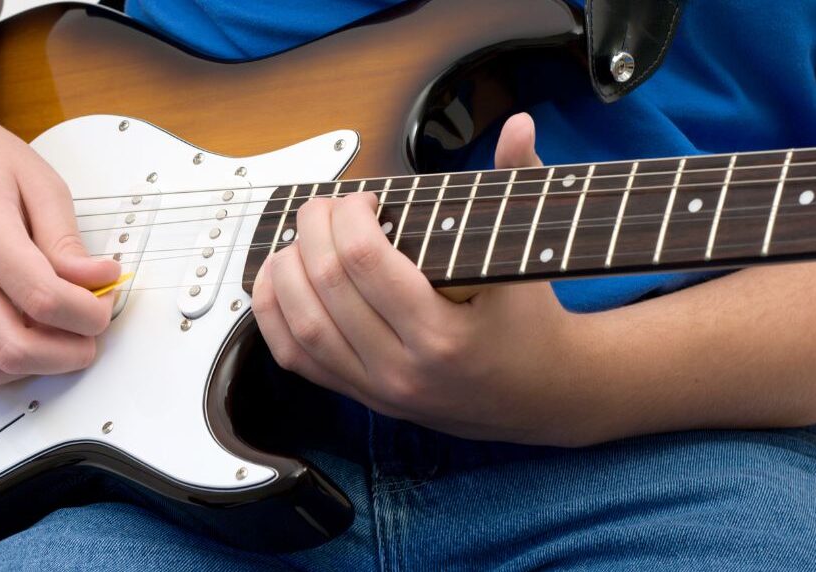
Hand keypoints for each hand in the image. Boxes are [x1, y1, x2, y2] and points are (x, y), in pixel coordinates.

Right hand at [0, 110, 120, 394]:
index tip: (103, 303)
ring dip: (31, 368)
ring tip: (55, 339)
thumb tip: (97, 280)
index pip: (43, 298)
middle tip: (88, 334)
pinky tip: (17, 348)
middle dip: (66, 354)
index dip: (87, 314)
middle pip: (12, 347)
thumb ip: (67, 238)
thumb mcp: (39, 182)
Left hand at [252, 113, 602, 445]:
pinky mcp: (361, 395)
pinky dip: (274, 314)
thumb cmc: (530, 317)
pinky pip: (295, 357)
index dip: (350, 215)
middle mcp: (402, 369)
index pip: (364, 261)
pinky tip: (280, 278)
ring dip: (285, 269)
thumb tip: (519, 124)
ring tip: (300, 237)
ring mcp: (376, 388)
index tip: (365, 199)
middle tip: (326, 208)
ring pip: (301, 324)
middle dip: (313, 229)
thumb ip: (521, 182)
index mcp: (443, 336)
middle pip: (325, 285)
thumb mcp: (531, 252)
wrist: (541, 394)